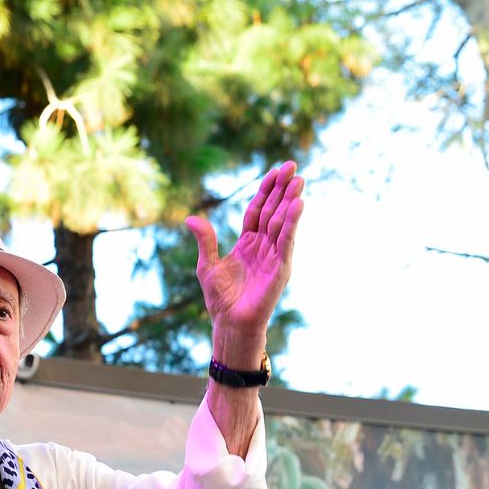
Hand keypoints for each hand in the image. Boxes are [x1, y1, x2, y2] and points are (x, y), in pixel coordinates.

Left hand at [187, 162, 305, 367]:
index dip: (265, 190)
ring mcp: (274, 255)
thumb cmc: (220, 299)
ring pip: (282, 222)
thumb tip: (190, 218)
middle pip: (273, 210)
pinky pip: (287, 241)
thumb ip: (205, 241)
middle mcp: (263, 246)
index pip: (258, 209)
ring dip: (290, 201)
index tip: (274, 171)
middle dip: (282, 188)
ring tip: (298, 180)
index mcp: (247, 242)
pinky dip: (292, 223)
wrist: (230, 323)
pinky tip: (298, 205)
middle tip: (291, 165)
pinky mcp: (281, 268)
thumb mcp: (206, 266)